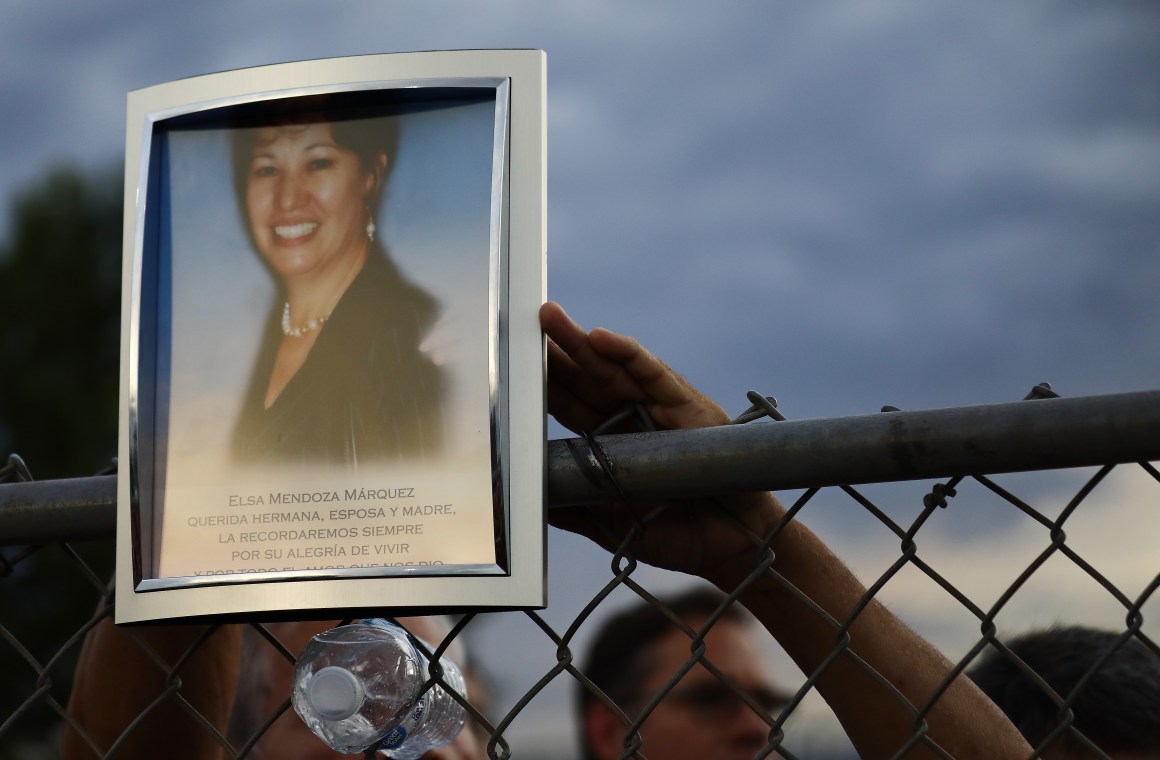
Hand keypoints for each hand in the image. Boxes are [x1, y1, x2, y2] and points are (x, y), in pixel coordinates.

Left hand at [540, 301, 780, 585]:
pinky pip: (654, 375)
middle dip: (552, 350)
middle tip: (520, 323)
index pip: (566, 404)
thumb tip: (525, 501)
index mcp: (608, 441)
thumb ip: (573, 509)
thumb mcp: (611, 525)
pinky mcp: (688, 407)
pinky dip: (629, 355)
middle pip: (583, 377)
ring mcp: (658, 408)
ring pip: (611, 367)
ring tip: (549, 317)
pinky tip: (601, 338)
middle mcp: (630, 417)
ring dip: (579, 341)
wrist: (729, 549)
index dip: (539, 383)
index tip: (506, 361)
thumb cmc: (676, 536)